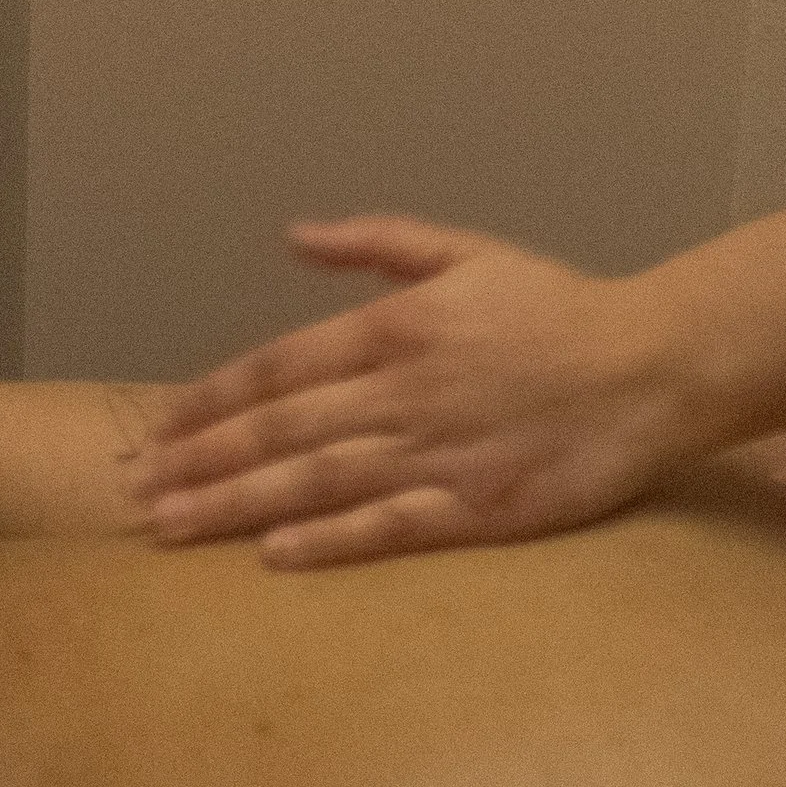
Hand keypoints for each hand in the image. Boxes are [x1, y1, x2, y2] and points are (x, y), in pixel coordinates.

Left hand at [129, 217, 699, 567]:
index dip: (215, 397)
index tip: (160, 427)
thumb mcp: (465, 251)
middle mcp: (406, 389)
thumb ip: (377, 240)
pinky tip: (273, 553)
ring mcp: (439, 453)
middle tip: (137, 491)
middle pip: (284, 428)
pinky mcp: (477, 509)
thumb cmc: (555, 306)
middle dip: (202, 460)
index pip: (284, 364)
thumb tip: (295, 232)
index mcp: (399, 325)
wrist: (649, 365)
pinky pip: (388, 528)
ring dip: (238, 503)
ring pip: (318, 480)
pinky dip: (328, 540)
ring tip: (173, 528)